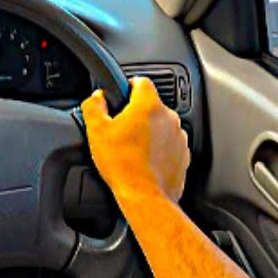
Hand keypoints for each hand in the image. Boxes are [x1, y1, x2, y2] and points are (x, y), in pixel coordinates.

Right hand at [81, 77, 188, 203]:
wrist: (145, 196)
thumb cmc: (123, 165)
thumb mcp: (96, 131)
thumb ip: (94, 106)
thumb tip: (97, 97)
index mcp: (148, 105)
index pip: (141, 81)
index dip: (128, 86)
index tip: (121, 97)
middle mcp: (169, 117)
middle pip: (150, 105)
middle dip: (136, 114)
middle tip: (121, 130)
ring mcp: (179, 136)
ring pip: (161, 125)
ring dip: (149, 132)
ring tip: (132, 148)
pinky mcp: (183, 154)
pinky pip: (169, 144)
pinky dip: (159, 148)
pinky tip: (144, 160)